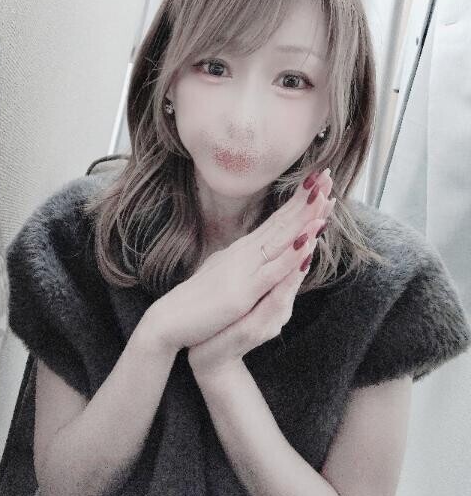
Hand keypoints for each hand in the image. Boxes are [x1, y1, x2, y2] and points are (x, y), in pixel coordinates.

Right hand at [148, 168, 334, 352]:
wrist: (168, 321)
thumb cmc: (195, 302)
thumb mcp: (223, 276)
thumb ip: (241, 264)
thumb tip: (254, 251)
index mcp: (242, 251)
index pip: (276, 222)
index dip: (297, 202)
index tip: (316, 183)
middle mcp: (245, 253)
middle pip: (282, 222)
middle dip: (306, 199)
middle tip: (327, 174)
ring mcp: (244, 269)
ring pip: (281, 238)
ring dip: (304, 216)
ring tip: (325, 195)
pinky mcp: (243, 290)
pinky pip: (274, 268)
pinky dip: (293, 251)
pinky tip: (310, 237)